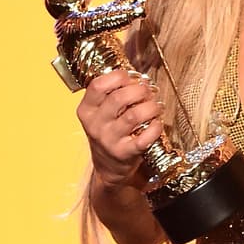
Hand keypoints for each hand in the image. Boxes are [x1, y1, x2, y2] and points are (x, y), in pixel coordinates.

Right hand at [76, 69, 164, 188]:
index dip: (119, 77)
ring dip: (151, 107)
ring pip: (134, 115)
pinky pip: (145, 137)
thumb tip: (139, 77)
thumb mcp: (101, 112)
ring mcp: (109, 140)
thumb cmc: (109, 131)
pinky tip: (157, 123)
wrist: (108, 166)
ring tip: (156, 106)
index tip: (131, 77)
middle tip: (149, 91)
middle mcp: (95, 124)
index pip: (98, 85)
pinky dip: (156, 127)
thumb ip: (113, 93)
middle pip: (119, 97)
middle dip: (140, 90)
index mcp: (87, 110)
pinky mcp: (124, 153)